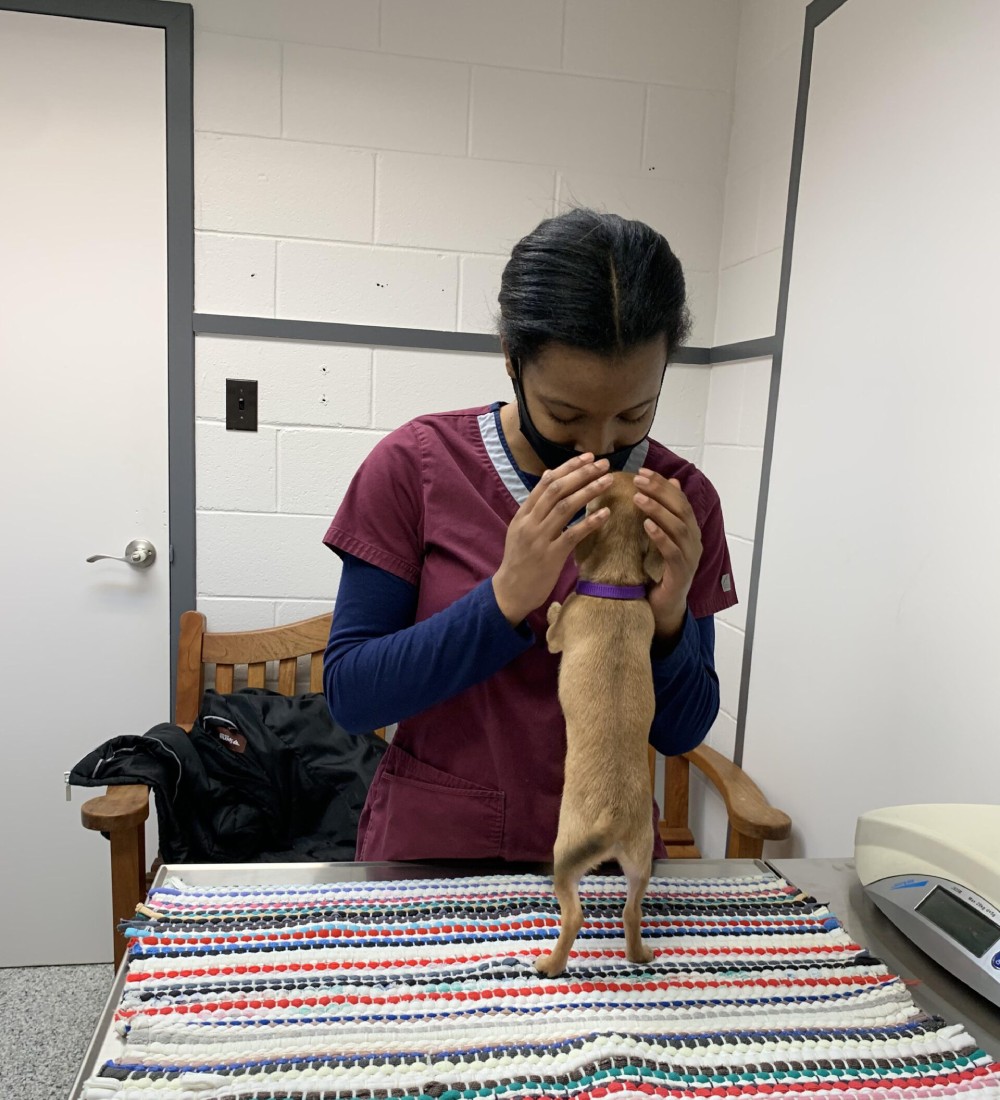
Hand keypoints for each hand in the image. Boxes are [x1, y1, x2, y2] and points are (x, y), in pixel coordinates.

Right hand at [493, 454, 611, 625]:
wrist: (511, 591)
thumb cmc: (520, 560)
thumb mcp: (521, 528)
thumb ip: (535, 504)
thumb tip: (549, 475)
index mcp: (523, 514)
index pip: (546, 483)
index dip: (568, 468)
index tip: (588, 458)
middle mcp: (530, 523)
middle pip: (557, 490)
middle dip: (582, 474)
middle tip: (603, 464)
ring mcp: (540, 539)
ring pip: (566, 508)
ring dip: (589, 491)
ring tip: (608, 481)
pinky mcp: (551, 556)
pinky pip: (573, 535)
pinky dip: (590, 522)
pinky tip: (605, 513)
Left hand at [633, 468, 702, 638]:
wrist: (662, 609)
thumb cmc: (657, 572)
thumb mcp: (656, 540)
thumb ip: (660, 516)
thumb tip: (669, 483)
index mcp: (688, 530)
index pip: (679, 499)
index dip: (662, 484)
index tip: (642, 472)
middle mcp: (693, 541)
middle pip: (681, 509)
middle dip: (660, 491)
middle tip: (638, 479)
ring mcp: (690, 558)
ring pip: (679, 528)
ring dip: (658, 510)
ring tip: (639, 498)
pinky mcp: (681, 574)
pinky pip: (673, 552)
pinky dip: (661, 537)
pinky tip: (646, 525)